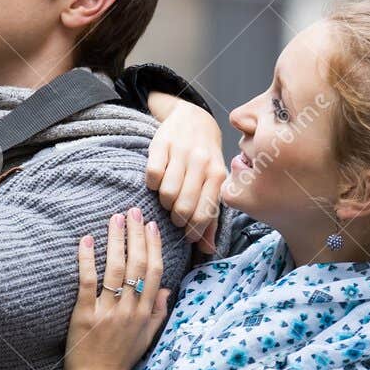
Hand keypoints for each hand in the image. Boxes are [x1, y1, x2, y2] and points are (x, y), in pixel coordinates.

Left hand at [63, 208, 169, 369]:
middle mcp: (129, 310)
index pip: (153, 272)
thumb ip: (158, 311)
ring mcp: (108, 312)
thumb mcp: (147, 336)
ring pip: (115, 269)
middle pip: (136, 265)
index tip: (151, 225)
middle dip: (135, 235)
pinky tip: (86, 240)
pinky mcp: (85, 316)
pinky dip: (87, 259)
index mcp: (145, 313)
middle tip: (132, 211)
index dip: (153, 246)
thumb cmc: (121, 360)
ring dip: (115, 240)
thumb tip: (167, 287)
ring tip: (114, 218)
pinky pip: (88, 282)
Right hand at [145, 97, 224, 250]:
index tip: (186, 235)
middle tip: (175, 216)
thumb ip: (211, 217)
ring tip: (167, 198)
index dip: (193, 231)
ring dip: (164, 202)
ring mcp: (181, 153)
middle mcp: (201, 163)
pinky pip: (152, 175)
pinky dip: (151, 184)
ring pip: (167, 193)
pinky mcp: (161, 145)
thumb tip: (207, 250)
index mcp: (217, 175)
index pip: (205, 214)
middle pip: (184, 207)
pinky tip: (157, 182)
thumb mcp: (213, 183)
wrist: (194, 119)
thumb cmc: (205, 158)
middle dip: (177, 218)